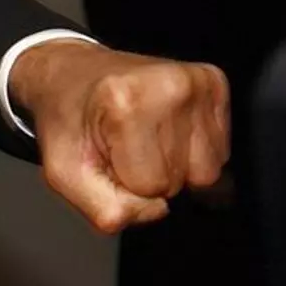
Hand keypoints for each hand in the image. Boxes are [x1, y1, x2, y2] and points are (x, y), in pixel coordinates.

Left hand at [10, 40, 229, 233]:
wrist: (70, 75)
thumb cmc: (67, 121)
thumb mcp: (64, 174)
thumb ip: (106, 210)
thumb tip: (158, 209)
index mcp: (126, 103)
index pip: (153, 186)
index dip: (127, 182)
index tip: (108, 155)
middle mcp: (169, 85)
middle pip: (188, 178)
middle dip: (153, 174)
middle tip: (123, 145)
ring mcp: (196, 80)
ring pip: (210, 167)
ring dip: (176, 163)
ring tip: (142, 135)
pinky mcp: (214, 81)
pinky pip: (220, 147)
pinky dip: (191, 147)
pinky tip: (162, 126)